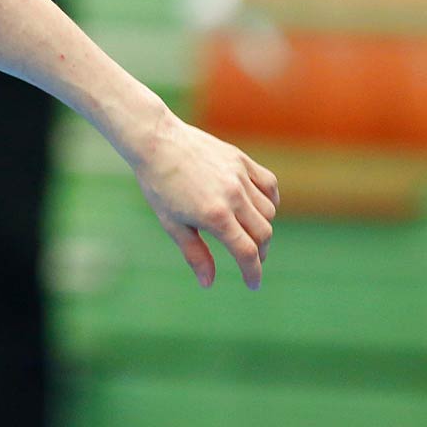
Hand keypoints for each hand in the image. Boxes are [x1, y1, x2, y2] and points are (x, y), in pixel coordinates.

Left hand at [130, 112, 278, 289]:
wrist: (156, 142)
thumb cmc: (159, 184)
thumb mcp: (172, 223)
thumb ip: (194, 253)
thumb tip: (208, 283)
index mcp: (215, 216)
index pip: (246, 252)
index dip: (253, 273)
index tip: (253, 284)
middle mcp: (233, 196)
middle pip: (263, 234)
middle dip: (259, 253)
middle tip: (250, 259)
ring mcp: (240, 176)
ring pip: (268, 211)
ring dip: (263, 227)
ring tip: (249, 233)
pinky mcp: (241, 160)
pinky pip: (269, 185)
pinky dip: (270, 200)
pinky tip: (260, 208)